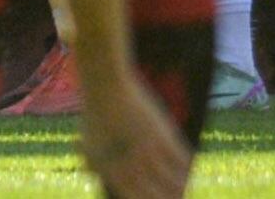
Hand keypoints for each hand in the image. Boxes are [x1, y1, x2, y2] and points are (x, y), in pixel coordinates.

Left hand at [80, 75, 191, 198]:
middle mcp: (132, 166)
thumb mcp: (89, 146)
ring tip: (181, 188)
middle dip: (168, 198)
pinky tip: (185, 169)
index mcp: (112, 172)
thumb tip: (107, 186)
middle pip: (159, 196)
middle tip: (174, 197)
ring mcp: (149, 151)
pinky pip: (182, 161)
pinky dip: (186, 168)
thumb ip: (98, 170)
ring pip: (175, 182)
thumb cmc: (95, 116)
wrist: (105, 86)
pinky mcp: (163, 135)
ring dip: (180, 188)